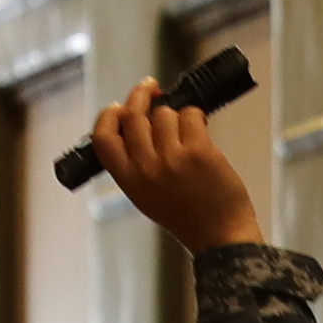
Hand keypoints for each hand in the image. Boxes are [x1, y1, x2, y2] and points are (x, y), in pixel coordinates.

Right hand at [93, 78, 263, 254]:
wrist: (220, 235)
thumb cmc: (186, 214)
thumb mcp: (146, 195)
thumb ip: (135, 163)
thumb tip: (136, 120)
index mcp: (129, 181)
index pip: (103, 138)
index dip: (108, 116)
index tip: (118, 106)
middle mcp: (146, 169)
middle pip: (133, 116)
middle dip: (141, 95)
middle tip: (151, 88)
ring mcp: (172, 159)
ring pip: (164, 113)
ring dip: (176, 115)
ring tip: (187, 131)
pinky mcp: (198, 151)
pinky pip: (191, 115)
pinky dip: (197, 117)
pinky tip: (201, 129)